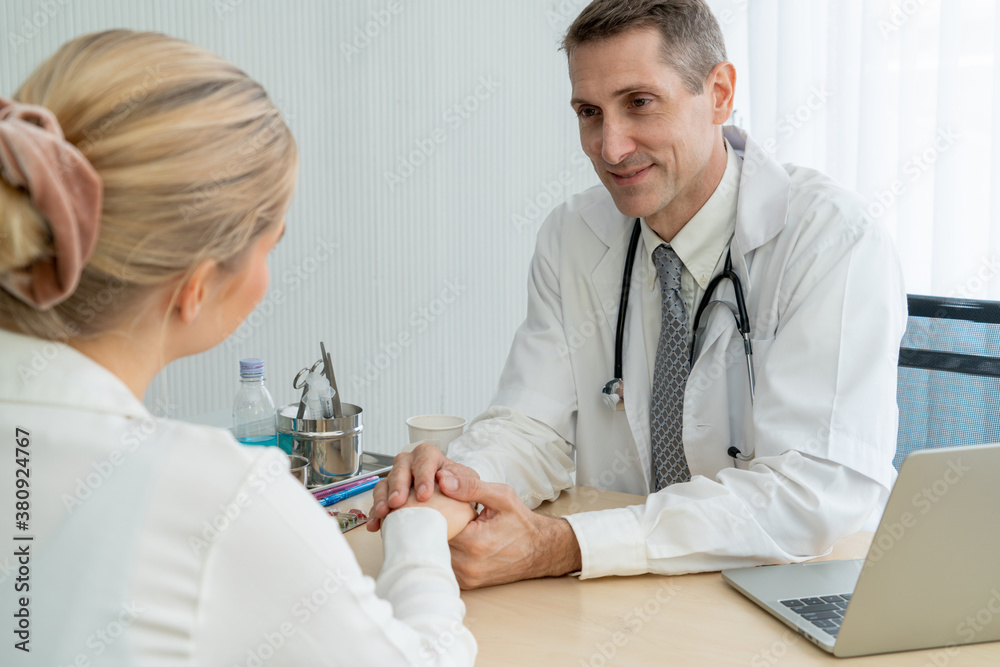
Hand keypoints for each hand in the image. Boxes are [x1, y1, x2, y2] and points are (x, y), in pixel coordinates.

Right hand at [367, 443, 479, 531]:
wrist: (456, 513)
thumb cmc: (464, 495)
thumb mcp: (474, 487)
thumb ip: (468, 483)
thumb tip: (447, 481)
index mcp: (434, 459)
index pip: (426, 457)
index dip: (423, 474)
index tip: (424, 495)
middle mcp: (413, 465)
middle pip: (401, 466)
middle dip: (398, 485)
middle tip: (398, 502)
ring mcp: (400, 480)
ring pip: (385, 481)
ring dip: (382, 498)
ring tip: (383, 514)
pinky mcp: (390, 498)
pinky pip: (379, 501)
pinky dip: (375, 514)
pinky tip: (376, 525)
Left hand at [439, 470, 582, 588]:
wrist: (540, 550)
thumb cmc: (521, 522)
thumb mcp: (501, 496)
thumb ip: (470, 486)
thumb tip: (442, 478)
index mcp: (474, 542)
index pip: (435, 522)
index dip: (431, 508)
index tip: (433, 497)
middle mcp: (468, 565)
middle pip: (433, 540)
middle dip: (431, 523)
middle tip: (435, 509)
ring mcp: (466, 577)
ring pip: (436, 553)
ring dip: (436, 538)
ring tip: (443, 522)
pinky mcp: (466, 584)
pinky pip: (445, 564)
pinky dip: (444, 550)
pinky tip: (451, 537)